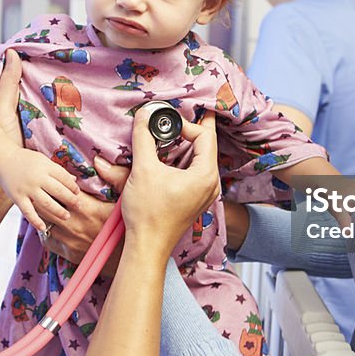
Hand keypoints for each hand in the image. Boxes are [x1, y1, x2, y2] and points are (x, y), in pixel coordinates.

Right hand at [0, 147, 78, 231]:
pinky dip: (36, 221)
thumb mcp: (43, 161)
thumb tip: (74, 180)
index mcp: (46, 166)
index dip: (73, 186)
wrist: (3, 161)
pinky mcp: (17, 198)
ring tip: (67, 217)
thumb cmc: (27, 161)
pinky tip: (44, 228)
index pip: (64, 178)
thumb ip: (58, 170)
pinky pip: (28, 212)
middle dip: (71, 200)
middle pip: (58, 191)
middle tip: (79, 206)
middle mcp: (37, 178)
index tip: (78, 193)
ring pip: (46, 203)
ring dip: (58, 211)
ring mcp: (27, 189)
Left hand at [40, 156, 128, 275]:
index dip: (56, 183)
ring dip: (43, 214)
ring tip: (42, 206)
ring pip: (44, 223)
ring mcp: (69, 240)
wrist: (129, 257)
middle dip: (43, 197)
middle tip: (41, 189)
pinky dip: (47, 232)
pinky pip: (48, 240)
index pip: (59, 190)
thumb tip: (98, 160)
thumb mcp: (128, 197)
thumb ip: (116, 176)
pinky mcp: (68, 253)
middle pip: (45, 206)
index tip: (55, 179)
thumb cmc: (128, 225)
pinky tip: (51, 225)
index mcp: (86, 207)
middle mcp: (73, 224)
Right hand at [121, 108, 219, 258]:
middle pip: (207, 145)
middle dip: (194, 127)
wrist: (147, 247)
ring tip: (179, 127)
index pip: (205, 135)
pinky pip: (195, 171)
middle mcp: (211, 184)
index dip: (186, 123)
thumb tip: (144, 114)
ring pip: (200, 158)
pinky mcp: (194, 200)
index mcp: (206, 174)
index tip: (166, 121)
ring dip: (189, 143)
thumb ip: (144, 137)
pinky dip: (185, 158)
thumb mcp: (143, 169)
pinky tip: (172, 153)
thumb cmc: (148, 213)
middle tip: (192, 108)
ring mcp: (204, 193)